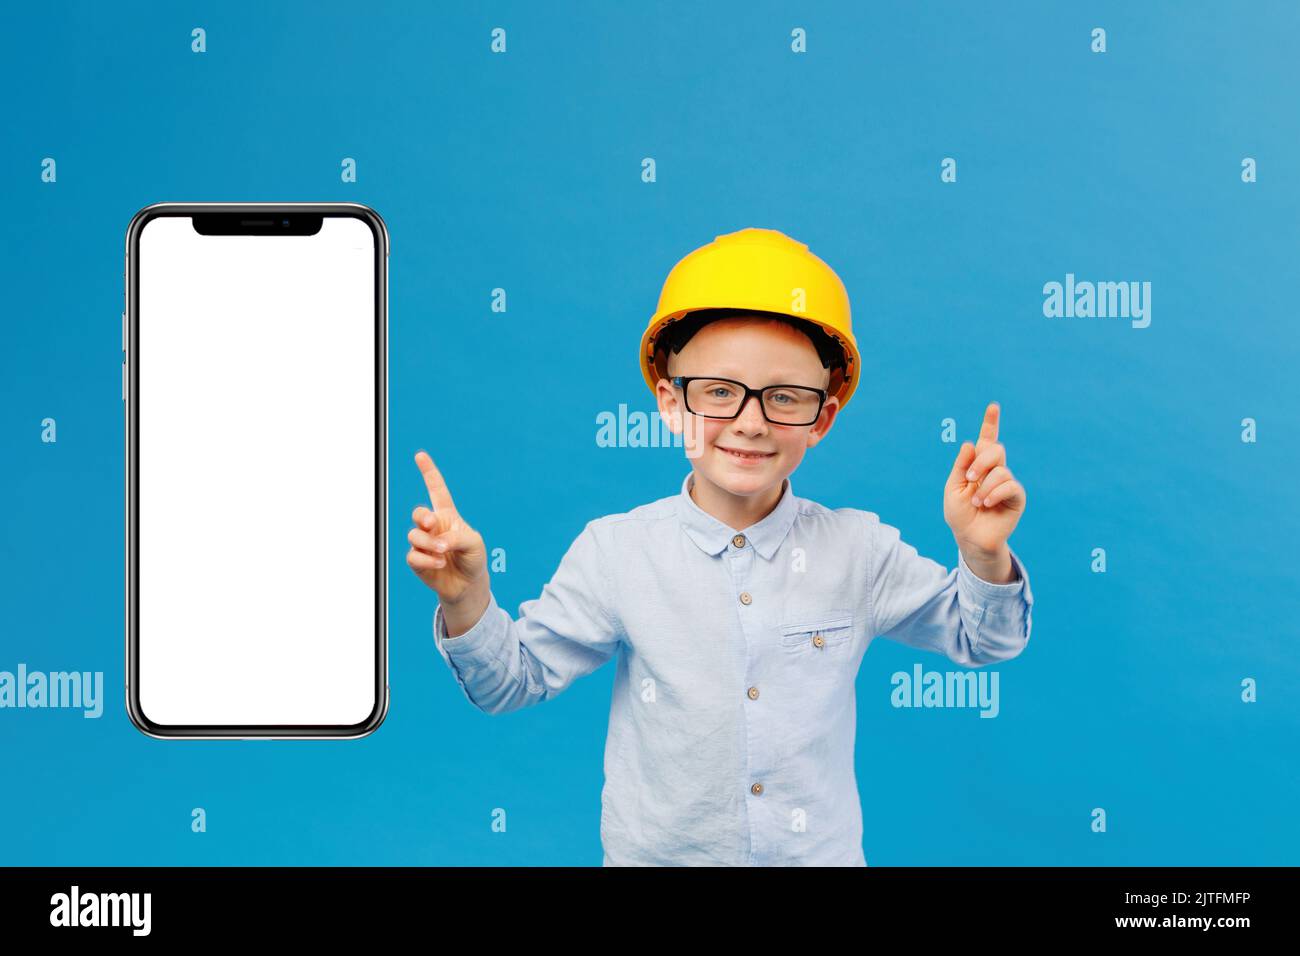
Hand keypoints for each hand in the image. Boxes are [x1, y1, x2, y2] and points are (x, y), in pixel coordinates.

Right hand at [407, 451, 488, 607]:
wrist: (468, 585)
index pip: (437, 490)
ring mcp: (424, 543)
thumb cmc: (473, 559)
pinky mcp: (417, 560)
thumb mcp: (474, 543)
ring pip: (414, 535)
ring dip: (429, 544)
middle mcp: (433, 527)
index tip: (420, 455)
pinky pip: (413, 555)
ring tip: (444, 553)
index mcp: (448, 516)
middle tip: (433, 525)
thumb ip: (457, 536)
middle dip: (423, 517)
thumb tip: (438, 542)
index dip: (429, 472)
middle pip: (419, 513)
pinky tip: (439, 564)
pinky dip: (426, 559)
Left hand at [943, 402, 1025, 558]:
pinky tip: (987, 504)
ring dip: (984, 486)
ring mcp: (1007, 483)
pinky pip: (1009, 485)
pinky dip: (994, 493)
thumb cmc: (960, 514)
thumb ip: (961, 466)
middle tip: (970, 478)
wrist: (970, 537)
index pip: (986, 441)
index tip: (993, 406)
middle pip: (995, 449)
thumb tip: (971, 443)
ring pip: (1001, 470)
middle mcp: (995, 471)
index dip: (990, 423)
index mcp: (978, 466)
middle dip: (981, 462)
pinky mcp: (1016, 497)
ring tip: (977, 502)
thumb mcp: (953, 487)